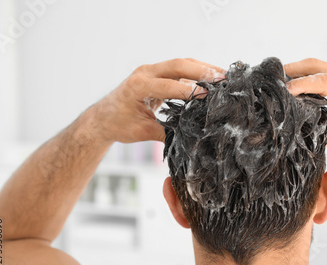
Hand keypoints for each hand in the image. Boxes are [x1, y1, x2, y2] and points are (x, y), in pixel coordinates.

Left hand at [88, 58, 225, 142]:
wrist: (103, 117)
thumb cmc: (118, 124)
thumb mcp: (142, 132)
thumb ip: (165, 133)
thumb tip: (189, 138)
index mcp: (137, 86)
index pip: (167, 85)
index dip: (188, 90)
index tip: (207, 95)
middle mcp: (144, 73)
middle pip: (177, 65)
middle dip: (201, 71)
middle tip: (222, 78)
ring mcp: (151, 70)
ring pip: (181, 64)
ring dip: (202, 68)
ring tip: (223, 74)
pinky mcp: (157, 73)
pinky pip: (179, 69)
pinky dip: (196, 72)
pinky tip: (211, 77)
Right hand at [284, 58, 326, 144]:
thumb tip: (312, 134)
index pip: (322, 81)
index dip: (301, 84)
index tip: (284, 90)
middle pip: (316, 66)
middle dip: (293, 69)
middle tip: (273, 78)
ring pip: (319, 66)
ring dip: (300, 71)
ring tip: (280, 81)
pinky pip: (325, 73)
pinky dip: (309, 76)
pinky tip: (299, 86)